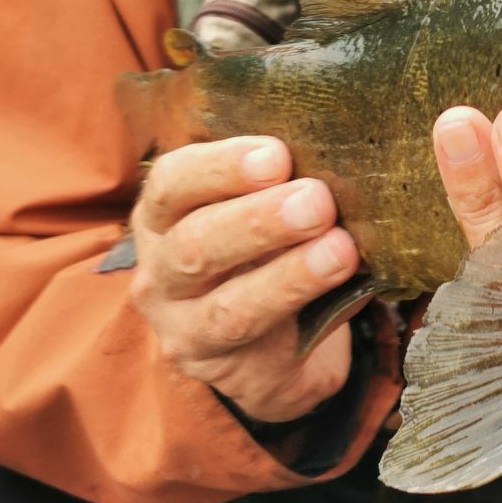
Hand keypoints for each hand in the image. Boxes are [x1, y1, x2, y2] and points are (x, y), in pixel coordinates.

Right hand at [128, 136, 359, 424]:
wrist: (273, 343)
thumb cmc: (267, 250)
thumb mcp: (259, 205)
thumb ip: (278, 177)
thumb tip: (335, 138)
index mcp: (166, 213)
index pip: (173, 181)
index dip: (222, 165)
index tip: (277, 154)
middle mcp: (160, 268)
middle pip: (195, 242)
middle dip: (259, 219)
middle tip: (317, 200)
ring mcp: (183, 325)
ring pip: (227, 303)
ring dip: (288, 273)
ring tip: (340, 248)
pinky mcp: (217, 364)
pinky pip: (258, 342)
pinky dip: (300, 311)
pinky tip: (341, 285)